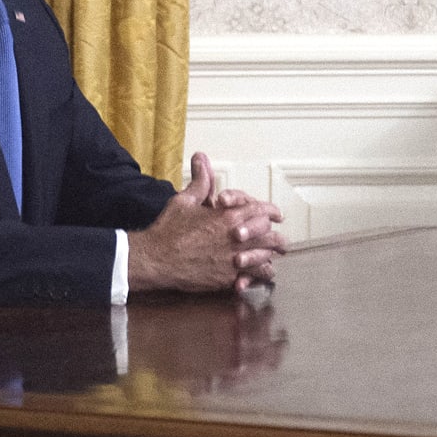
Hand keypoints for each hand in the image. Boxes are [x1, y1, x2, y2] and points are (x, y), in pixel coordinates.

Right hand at [128, 151, 287, 292]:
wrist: (155, 259)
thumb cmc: (168, 230)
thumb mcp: (184, 201)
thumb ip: (201, 182)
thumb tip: (201, 158)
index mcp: (227, 217)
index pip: (261, 211)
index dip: (272, 212)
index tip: (276, 215)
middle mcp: (235, 239)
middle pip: (269, 237)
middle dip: (277, 239)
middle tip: (281, 243)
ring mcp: (233, 260)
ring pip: (265, 258)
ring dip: (269, 257)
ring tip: (272, 259)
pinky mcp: (227, 278)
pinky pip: (253, 277)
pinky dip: (258, 276)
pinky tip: (258, 274)